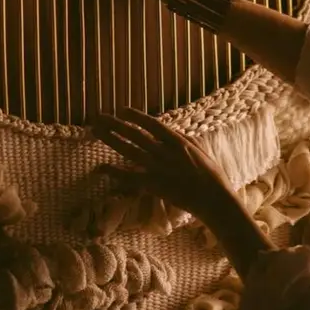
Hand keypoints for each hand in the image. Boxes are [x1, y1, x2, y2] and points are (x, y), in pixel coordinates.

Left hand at [92, 106, 235, 221]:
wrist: (214, 198)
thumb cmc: (211, 175)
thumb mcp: (199, 149)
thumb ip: (182, 139)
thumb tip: (169, 132)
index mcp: (177, 141)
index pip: (152, 124)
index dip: (135, 116)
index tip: (122, 110)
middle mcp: (164, 151)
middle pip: (135, 135)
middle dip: (115, 124)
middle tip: (99, 117)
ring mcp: (157, 168)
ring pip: (128, 151)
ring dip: (111, 140)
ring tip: (96, 131)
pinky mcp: (153, 185)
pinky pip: (129, 177)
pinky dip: (114, 172)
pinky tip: (101, 168)